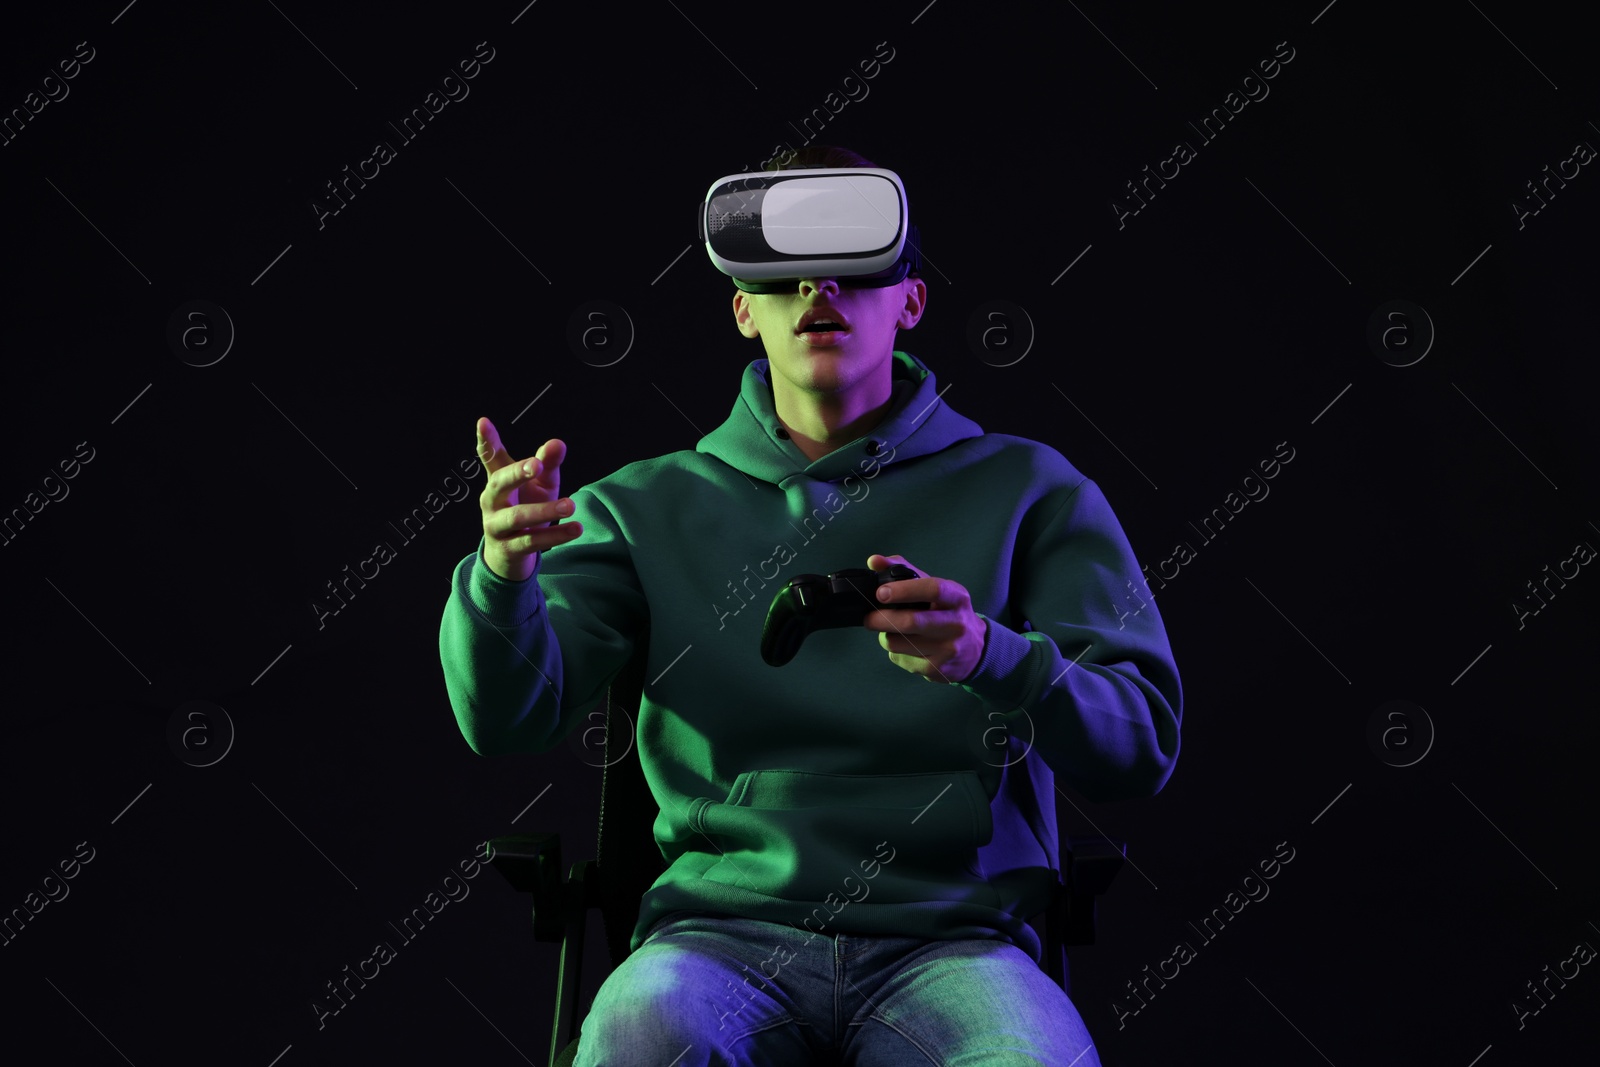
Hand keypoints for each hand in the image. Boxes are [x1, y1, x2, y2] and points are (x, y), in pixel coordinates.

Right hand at [475, 417, 582, 581]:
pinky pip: (531, 541)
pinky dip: (555, 536)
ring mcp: (496, 526)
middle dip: (516, 473)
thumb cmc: (526, 508)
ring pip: (517, 517)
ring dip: (544, 511)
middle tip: (536, 464)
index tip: (483, 422)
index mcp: (498, 480)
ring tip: (571, 505)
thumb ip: (547, 464)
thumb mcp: (540, 484)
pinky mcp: (508, 549)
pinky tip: (576, 529)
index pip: (491, 458)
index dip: (486, 441)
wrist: (510, 554)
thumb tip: (557, 443)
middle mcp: (492, 501)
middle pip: (499, 483)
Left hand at [861, 554, 988, 683]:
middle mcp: (957, 624)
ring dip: (887, 637)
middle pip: (912, 622)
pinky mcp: (939, 669)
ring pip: (900, 643)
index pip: (932, 589)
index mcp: (957, 598)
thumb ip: (904, 571)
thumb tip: (873, 561)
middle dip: (882, 619)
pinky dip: (896, 652)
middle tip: (869, 618)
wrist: (976, 650)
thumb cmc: (947, 613)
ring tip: (891, 632)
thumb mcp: (935, 589)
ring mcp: (949, 649)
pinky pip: (902, 659)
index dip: (904, 590)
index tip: (881, 592)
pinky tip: (906, 647)